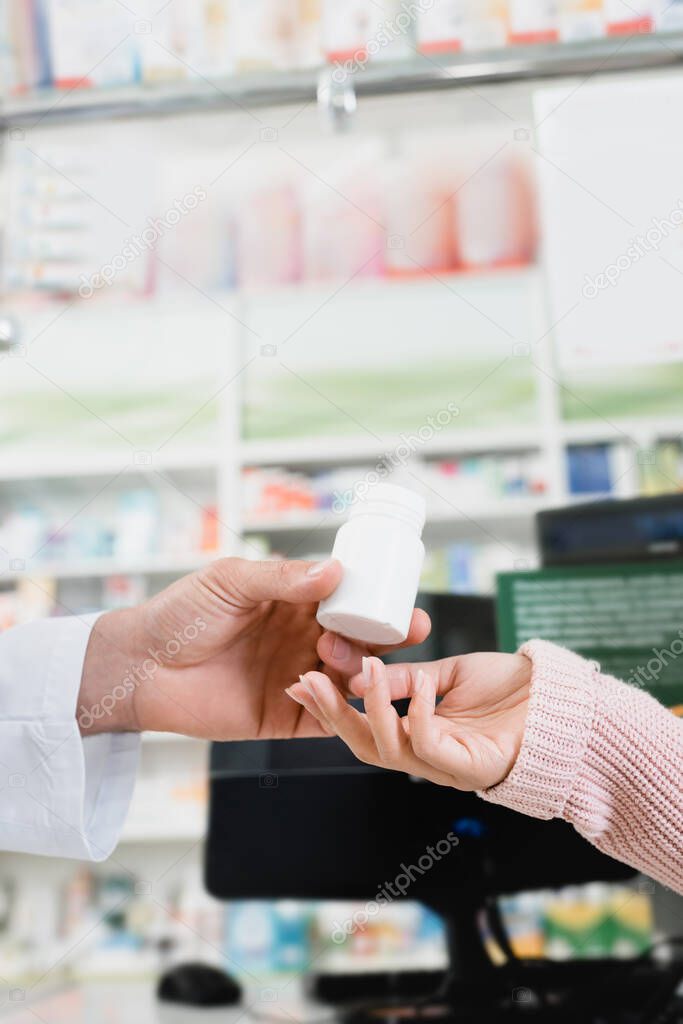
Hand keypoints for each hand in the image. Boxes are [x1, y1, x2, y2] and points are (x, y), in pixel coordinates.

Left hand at [78, 557, 429, 740]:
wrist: (141, 667)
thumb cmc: (181, 614)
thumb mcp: (230, 582)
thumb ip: (281, 579)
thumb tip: (334, 571)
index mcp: (297, 605)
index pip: (350, 603)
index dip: (379, 602)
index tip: (404, 599)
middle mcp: (304, 642)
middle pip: (361, 642)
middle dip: (388, 638)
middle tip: (407, 630)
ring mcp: (299, 680)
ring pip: (350, 680)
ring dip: (363, 672)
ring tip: (357, 664)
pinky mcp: (285, 718)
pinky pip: (325, 719)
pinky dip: (339, 710)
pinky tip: (335, 696)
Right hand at [286, 651, 531, 790]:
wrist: (561, 701)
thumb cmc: (513, 692)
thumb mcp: (448, 674)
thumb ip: (409, 680)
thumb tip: (363, 676)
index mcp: (420, 735)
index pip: (363, 730)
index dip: (330, 710)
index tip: (302, 681)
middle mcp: (428, 756)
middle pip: (365, 747)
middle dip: (332, 715)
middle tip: (308, 680)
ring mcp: (448, 766)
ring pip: (390, 751)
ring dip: (372, 710)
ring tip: (367, 671)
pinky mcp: (470, 768)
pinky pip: (429, 745)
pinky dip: (417, 713)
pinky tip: (419, 685)